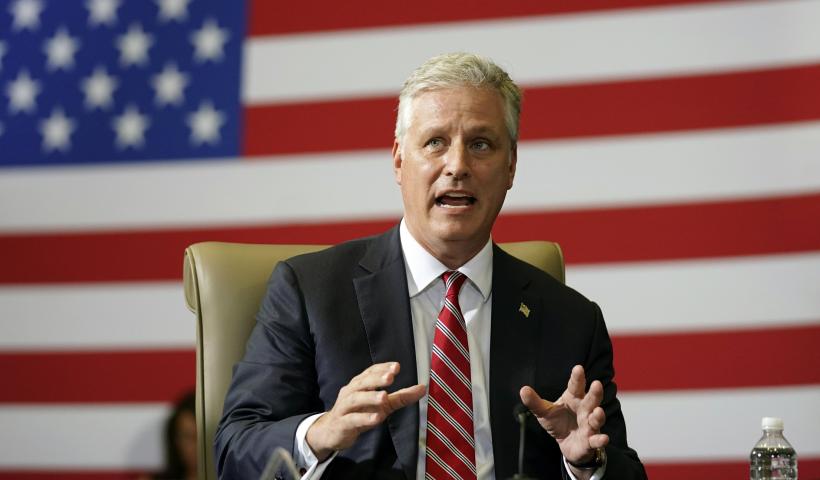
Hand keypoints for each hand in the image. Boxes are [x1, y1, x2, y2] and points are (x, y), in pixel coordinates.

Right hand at [306, 362, 425, 460]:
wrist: (332, 432)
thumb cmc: (358, 413)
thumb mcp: (382, 405)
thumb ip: (401, 397)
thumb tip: (423, 388)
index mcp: (359, 385)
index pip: (370, 372)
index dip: (382, 368)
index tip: (396, 366)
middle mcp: (350, 393)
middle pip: (362, 383)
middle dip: (376, 379)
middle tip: (390, 377)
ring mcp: (344, 408)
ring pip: (355, 399)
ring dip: (370, 397)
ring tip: (384, 396)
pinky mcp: (342, 424)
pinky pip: (352, 420)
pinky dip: (364, 418)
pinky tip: (377, 418)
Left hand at [519, 365, 608, 467]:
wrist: (566, 443)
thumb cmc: (557, 422)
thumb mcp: (544, 412)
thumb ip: (535, 402)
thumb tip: (523, 390)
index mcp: (574, 398)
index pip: (576, 386)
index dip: (577, 377)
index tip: (578, 368)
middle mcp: (585, 409)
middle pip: (591, 400)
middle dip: (595, 393)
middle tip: (597, 384)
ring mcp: (589, 425)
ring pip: (596, 419)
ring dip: (598, 415)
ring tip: (598, 411)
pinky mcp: (590, 441)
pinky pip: (597, 440)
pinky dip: (600, 440)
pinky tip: (604, 438)